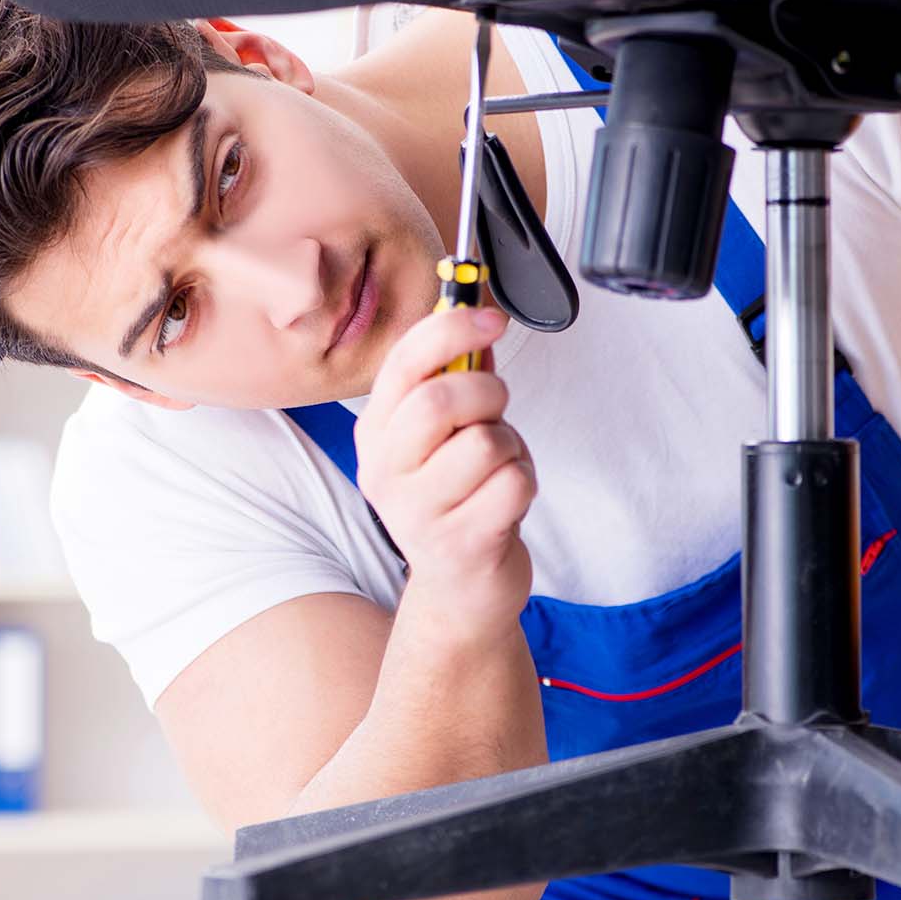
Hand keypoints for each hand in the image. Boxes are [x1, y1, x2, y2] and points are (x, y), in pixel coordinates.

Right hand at [353, 306, 535, 634]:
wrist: (461, 591)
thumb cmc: (457, 499)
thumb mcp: (444, 436)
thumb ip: (455, 374)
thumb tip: (473, 308)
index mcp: (376, 433)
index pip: (404, 363)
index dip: (452, 328)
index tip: (492, 317)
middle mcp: (385, 471)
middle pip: (441, 400)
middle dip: (488, 393)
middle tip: (496, 409)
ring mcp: (417, 512)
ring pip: (486, 442)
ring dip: (510, 445)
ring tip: (497, 467)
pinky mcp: (459, 543)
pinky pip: (512, 483)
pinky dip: (525, 482)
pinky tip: (505, 500)